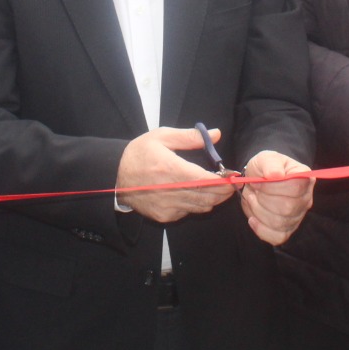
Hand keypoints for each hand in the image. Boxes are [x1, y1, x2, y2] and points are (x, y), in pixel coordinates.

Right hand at [115, 126, 235, 222]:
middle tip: (232, 184)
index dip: (223, 181)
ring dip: (212, 199)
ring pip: (200, 207)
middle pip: (207, 196)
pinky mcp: (164, 216)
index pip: (205, 180)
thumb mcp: (161, 137)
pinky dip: (196, 205)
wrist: (115, 176)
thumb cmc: (138, 154)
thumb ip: (190, 137)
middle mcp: (170, 191)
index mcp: (170, 169)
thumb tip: (216, 134)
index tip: (233, 177)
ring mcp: (167, 207)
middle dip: (223, 192)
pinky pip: (188, 212)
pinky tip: (195, 194)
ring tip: (219, 189)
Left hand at [240, 151, 313, 245]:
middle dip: (263, 199)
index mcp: (304, 178)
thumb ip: (270, 164)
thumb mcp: (266, 159)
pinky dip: (261, 229)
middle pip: (287, 207)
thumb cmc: (266, 168)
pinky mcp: (287, 230)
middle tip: (253, 190)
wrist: (259, 179)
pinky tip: (253, 219)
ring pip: (279, 223)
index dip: (272, 186)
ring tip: (252, 200)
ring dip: (258, 211)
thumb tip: (275, 175)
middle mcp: (305, 199)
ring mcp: (297, 216)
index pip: (295, 187)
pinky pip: (277, 237)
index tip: (259, 181)